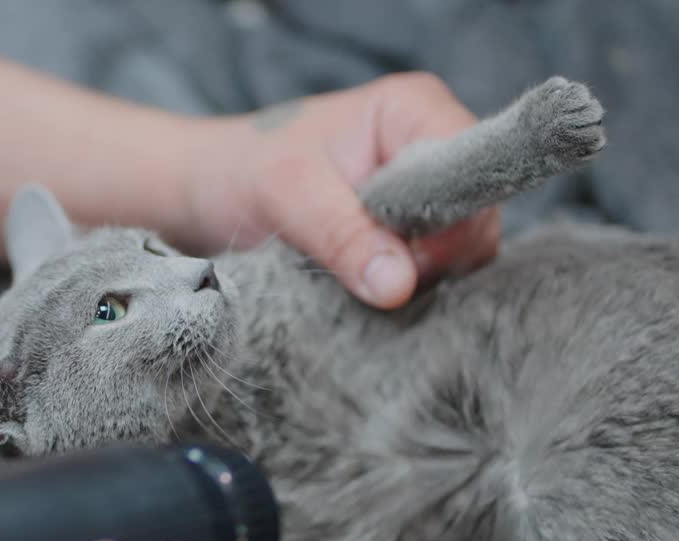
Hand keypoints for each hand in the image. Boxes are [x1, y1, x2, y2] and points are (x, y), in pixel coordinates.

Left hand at [185, 72, 501, 307]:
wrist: (203, 196)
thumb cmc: (240, 173)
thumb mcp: (286, 196)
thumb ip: (343, 235)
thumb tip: (399, 285)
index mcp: (413, 111)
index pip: (474, 170)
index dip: (450, 223)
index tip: (403, 261)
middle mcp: (431, 148)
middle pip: (476, 219)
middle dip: (429, 260)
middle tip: (369, 278)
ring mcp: (424, 195)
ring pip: (458, 255)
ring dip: (412, 281)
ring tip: (352, 280)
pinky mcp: (407, 236)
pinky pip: (432, 274)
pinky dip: (400, 291)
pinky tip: (360, 291)